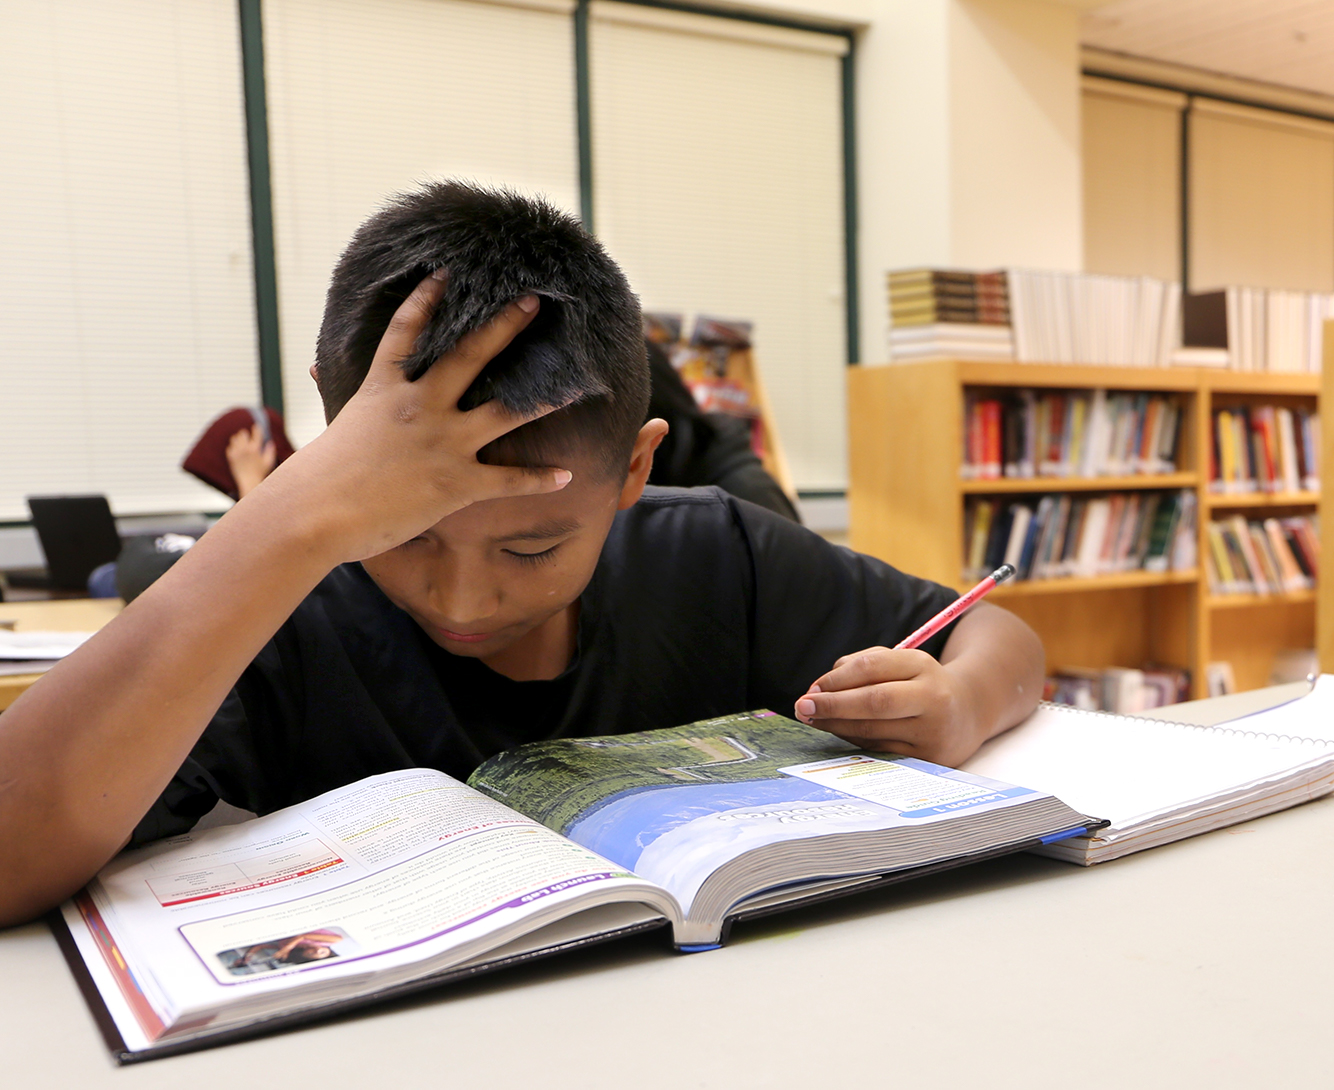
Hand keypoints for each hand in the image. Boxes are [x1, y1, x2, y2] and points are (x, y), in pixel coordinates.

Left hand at [225, 424, 276, 497]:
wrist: (249, 482)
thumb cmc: (260, 473)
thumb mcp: (268, 462)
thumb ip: (270, 451)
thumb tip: (270, 443)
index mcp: (255, 448)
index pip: (256, 433)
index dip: (257, 428)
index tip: (257, 426)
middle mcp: (244, 448)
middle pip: (242, 433)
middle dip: (246, 434)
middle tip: (248, 436)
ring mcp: (236, 452)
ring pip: (234, 438)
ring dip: (238, 439)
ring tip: (242, 444)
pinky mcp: (231, 457)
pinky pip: (230, 447)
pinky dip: (233, 448)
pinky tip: (237, 452)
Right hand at [258, 272, 570, 563]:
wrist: (314, 515)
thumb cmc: (317, 477)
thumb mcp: (331, 423)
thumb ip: (335, 392)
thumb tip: (310, 367)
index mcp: (384, 389)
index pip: (406, 332)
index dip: (426, 300)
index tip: (447, 273)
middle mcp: (420, 407)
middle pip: (470, 355)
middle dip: (505, 326)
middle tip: (534, 301)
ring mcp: (442, 443)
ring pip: (505, 413)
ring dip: (544, 400)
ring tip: (578, 385)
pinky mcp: (455, 484)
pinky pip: (508, 480)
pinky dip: (538, 480)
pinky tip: (567, 476)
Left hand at [793, 647, 985, 766]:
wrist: (968, 713)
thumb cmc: (920, 685)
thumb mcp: (901, 664)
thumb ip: (862, 666)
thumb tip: (821, 687)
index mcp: (922, 665)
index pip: (872, 666)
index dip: (837, 678)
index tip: (812, 688)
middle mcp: (932, 698)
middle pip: (874, 701)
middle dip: (833, 704)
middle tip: (803, 707)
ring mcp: (933, 731)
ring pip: (873, 730)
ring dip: (836, 725)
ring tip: (815, 720)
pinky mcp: (929, 759)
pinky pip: (880, 751)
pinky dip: (854, 742)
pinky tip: (839, 732)